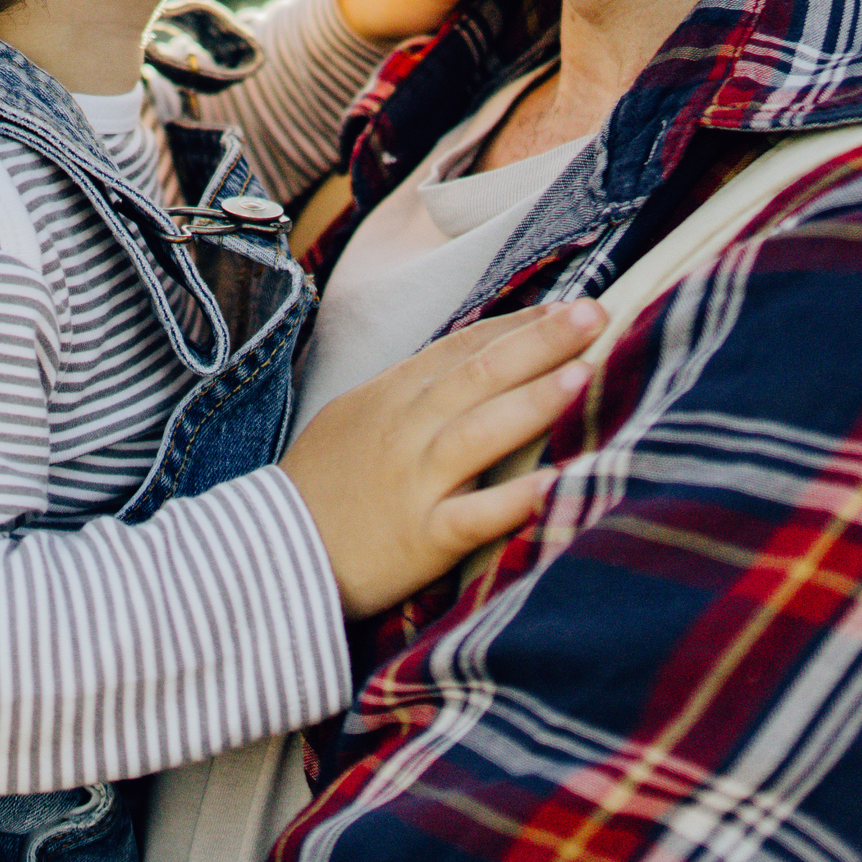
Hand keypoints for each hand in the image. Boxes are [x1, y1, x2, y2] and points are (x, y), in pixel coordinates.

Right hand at [281, 300, 604, 615]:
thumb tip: (468, 360)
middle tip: (594, 315)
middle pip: (478, 376)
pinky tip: (555, 486)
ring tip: (583, 375)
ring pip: (478, 433)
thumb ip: (409, 389)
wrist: (267, 554)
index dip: (517, 325)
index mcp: (390, 396)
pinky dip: (512, 501)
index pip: (462, 348)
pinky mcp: (420, 539)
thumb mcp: (354, 418)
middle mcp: (404, 431)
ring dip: (532, 402)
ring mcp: (412, 483)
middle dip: (539, 342)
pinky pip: (471, 517)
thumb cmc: (320, 488)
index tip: (568, 307)